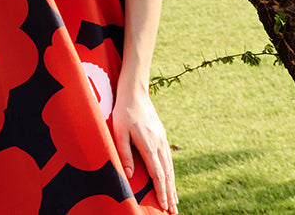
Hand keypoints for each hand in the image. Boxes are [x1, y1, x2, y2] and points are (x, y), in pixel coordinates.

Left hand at [112, 89, 177, 213]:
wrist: (135, 92)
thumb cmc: (123, 112)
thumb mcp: (119, 132)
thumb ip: (125, 153)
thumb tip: (131, 176)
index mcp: (149, 144)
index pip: (158, 174)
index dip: (161, 191)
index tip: (164, 206)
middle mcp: (159, 143)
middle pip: (167, 174)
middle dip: (170, 194)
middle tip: (173, 211)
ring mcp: (162, 139)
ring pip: (170, 167)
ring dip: (172, 185)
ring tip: (175, 201)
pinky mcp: (161, 135)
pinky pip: (168, 158)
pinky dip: (171, 172)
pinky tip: (170, 179)